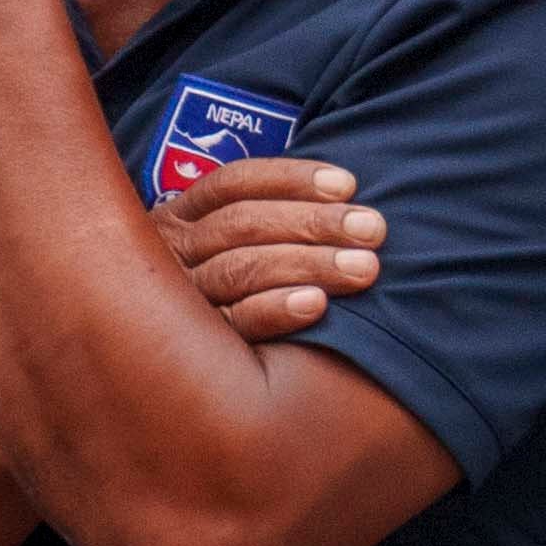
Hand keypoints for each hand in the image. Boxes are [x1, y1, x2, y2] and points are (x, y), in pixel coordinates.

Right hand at [161, 147, 380, 340]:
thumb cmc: (233, 282)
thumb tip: (346, 193)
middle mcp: (173, 251)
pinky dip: (276, 309)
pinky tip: (317, 305)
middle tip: (372, 230)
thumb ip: (271, 218)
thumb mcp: (228, 244)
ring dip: (308, 264)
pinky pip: (235, 322)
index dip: (291, 179)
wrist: (172, 365)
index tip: (347, 185)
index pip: (234, 184)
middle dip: (313, 222)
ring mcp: (179, 299)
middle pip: (241, 223)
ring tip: (363, 268)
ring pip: (240, 268)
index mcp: (182, 216)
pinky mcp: (193, 345)